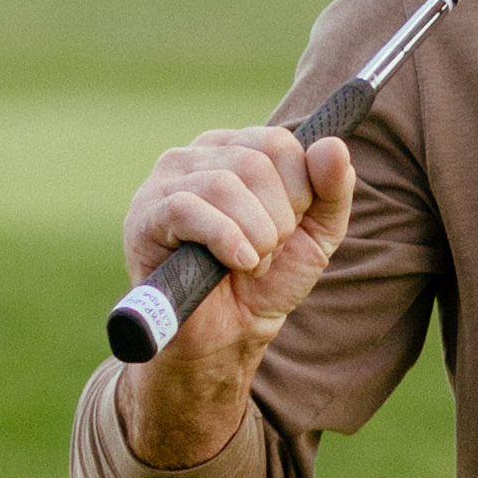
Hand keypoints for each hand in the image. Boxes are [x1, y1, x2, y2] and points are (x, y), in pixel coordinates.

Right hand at [111, 120, 353, 464]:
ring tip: (251, 264)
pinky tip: (239, 263)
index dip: (299, 191)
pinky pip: (187, 208)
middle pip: (254, 162)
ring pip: (223, 185)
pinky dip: (225, 239)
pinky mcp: (144, 217)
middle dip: (277, 220)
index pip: (279, 142)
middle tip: (267, 252)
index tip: (289, 228)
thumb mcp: (317, 233)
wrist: (230, 334)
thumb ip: (333, 188)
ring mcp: (164, 183)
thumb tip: (333, 145)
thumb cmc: (269, 277)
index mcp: (235, 149)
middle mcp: (196, 156)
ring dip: (254, 236)